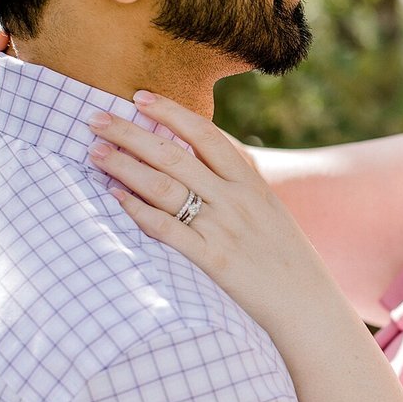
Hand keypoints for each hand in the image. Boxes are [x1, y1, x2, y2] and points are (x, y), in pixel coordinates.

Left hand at [87, 91, 299, 326]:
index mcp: (250, 182)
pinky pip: (167, 229)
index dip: (170, 111)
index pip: (205, 134)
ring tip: (95, 153)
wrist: (307, 304)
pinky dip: (137, 210)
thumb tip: (211, 149)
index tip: (139, 97)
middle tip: (96, 119)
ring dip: (125, 166)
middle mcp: (235, 199)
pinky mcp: (213, 259)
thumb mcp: (270, 208)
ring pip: (164, 186)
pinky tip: (114, 196)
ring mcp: (223, 228)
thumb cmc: (286, 257)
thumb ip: (240, 179)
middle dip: (130, 132)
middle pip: (174, 154)